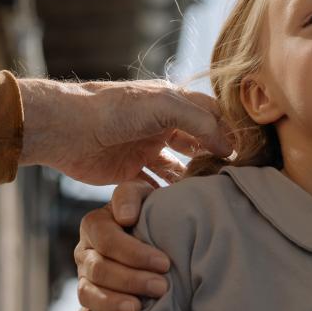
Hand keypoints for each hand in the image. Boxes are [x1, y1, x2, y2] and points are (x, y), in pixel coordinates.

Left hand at [17, 77, 230, 184]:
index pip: (210, 114)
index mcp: (171, 102)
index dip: (227, 131)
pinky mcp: (128, 173)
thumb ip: (198, 122)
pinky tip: (180, 208)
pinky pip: (155, 187)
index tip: (244, 155)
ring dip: (191, 181)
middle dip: (213, 159)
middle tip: (230, 181)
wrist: (68, 129)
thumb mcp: (163, 106)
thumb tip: (228, 145)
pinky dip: (167, 197)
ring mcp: (145, 148)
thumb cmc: (115, 110)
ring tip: (208, 198)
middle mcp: (161, 124)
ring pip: (178, 167)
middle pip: (196, 142)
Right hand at [73, 180, 166, 310]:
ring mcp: (84, 278)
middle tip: (161, 287)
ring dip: (113, 303)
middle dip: (131, 280)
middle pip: (99, 270)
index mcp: (93, 225)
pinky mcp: (89, 299)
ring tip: (139, 310)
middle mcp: (85, 252)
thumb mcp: (139, 191)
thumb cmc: (144, 210)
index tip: (164, 262)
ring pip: (88, 294)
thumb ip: (129, 196)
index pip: (108, 240)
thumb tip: (124, 217)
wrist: (145, 227)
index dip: (135, 253)